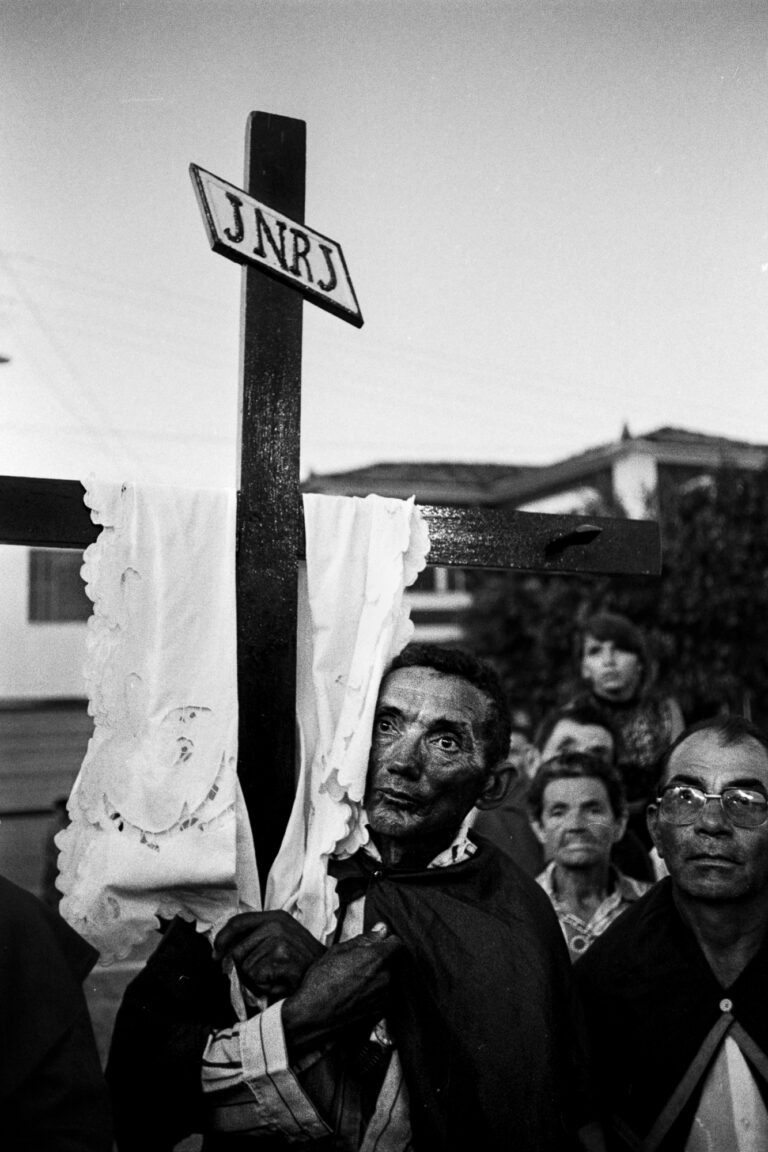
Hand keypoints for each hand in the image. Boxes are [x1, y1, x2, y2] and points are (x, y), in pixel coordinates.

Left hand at [214, 910, 325, 1000]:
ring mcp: (280, 942)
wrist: (328, 976)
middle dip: (241, 969)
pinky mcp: (282, 960)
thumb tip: (223, 951)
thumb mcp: (282, 938)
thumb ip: (257, 937)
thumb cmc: (301, 961)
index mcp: (276, 917)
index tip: (216, 954)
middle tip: (261, 976)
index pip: (237, 922)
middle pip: (237, 951)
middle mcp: (276, 925)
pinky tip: (279, 985)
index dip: (222, 939)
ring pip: (245, 969)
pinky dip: (263, 988)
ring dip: (254, 981)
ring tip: (275, 978)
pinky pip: (255, 979)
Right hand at [282, 922, 401, 1056]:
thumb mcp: (338, 951)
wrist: (312, 1018)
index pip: (397, 944)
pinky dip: (374, 995)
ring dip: (377, 978)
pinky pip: (383, 997)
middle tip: (358, 965)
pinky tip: (355, 996)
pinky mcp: (380, 1014)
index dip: (387, 942)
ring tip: (354, 983)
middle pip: (393, 963)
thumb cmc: (321, 983)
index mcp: (378, 958)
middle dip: (380, 961)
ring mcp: (385, 998)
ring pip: (388, 981)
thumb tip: (381, 930)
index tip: (376, 946)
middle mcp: (387, 978)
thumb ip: (365, 939)